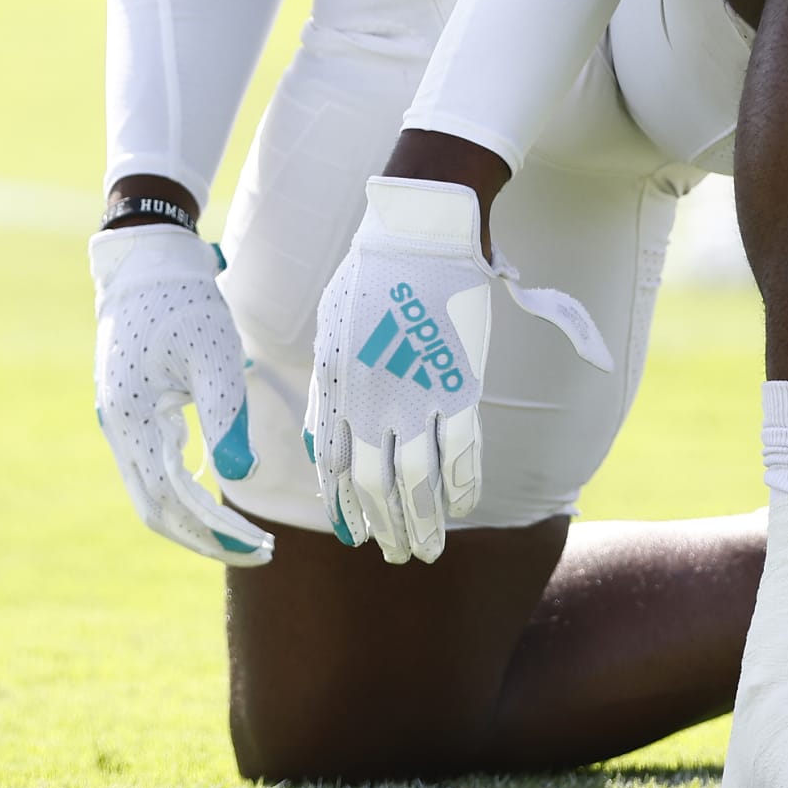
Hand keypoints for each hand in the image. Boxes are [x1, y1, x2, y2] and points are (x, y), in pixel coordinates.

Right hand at [89, 225, 271, 565]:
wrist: (147, 262)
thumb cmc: (184, 301)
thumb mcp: (213, 354)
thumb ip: (226, 415)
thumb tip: (242, 476)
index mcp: (131, 419)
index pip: (171, 498)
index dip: (214, 529)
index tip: (259, 544)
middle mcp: (116, 429)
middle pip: (156, 509)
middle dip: (206, 538)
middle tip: (260, 552)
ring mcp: (119, 423)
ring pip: (153, 493)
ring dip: (196, 519)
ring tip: (245, 534)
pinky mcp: (131, 413)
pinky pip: (154, 469)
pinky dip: (186, 492)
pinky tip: (221, 494)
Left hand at [305, 176, 610, 565]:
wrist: (419, 231)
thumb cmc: (372, 277)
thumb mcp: (330, 330)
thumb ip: (327, 392)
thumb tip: (322, 447)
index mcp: (337, 385)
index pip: (336, 466)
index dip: (345, 507)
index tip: (355, 536)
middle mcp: (373, 397)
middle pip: (376, 484)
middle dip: (387, 528)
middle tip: (399, 556)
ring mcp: (417, 392)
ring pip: (418, 480)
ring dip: (424, 521)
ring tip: (429, 550)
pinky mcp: (459, 380)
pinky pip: (463, 448)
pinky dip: (464, 484)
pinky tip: (464, 506)